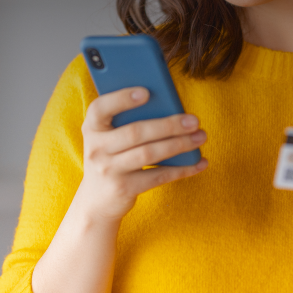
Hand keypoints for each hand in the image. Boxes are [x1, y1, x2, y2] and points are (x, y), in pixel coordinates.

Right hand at [74, 86, 207, 221]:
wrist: (95, 201)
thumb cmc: (110, 157)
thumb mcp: (107, 137)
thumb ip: (126, 120)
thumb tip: (168, 106)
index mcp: (91, 127)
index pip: (100, 108)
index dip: (122, 98)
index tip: (147, 92)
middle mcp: (96, 148)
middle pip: (135, 132)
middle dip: (168, 125)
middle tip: (194, 120)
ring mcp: (109, 170)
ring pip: (149, 153)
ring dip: (179, 144)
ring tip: (200, 136)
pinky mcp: (124, 188)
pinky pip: (158, 176)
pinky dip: (182, 169)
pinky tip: (199, 162)